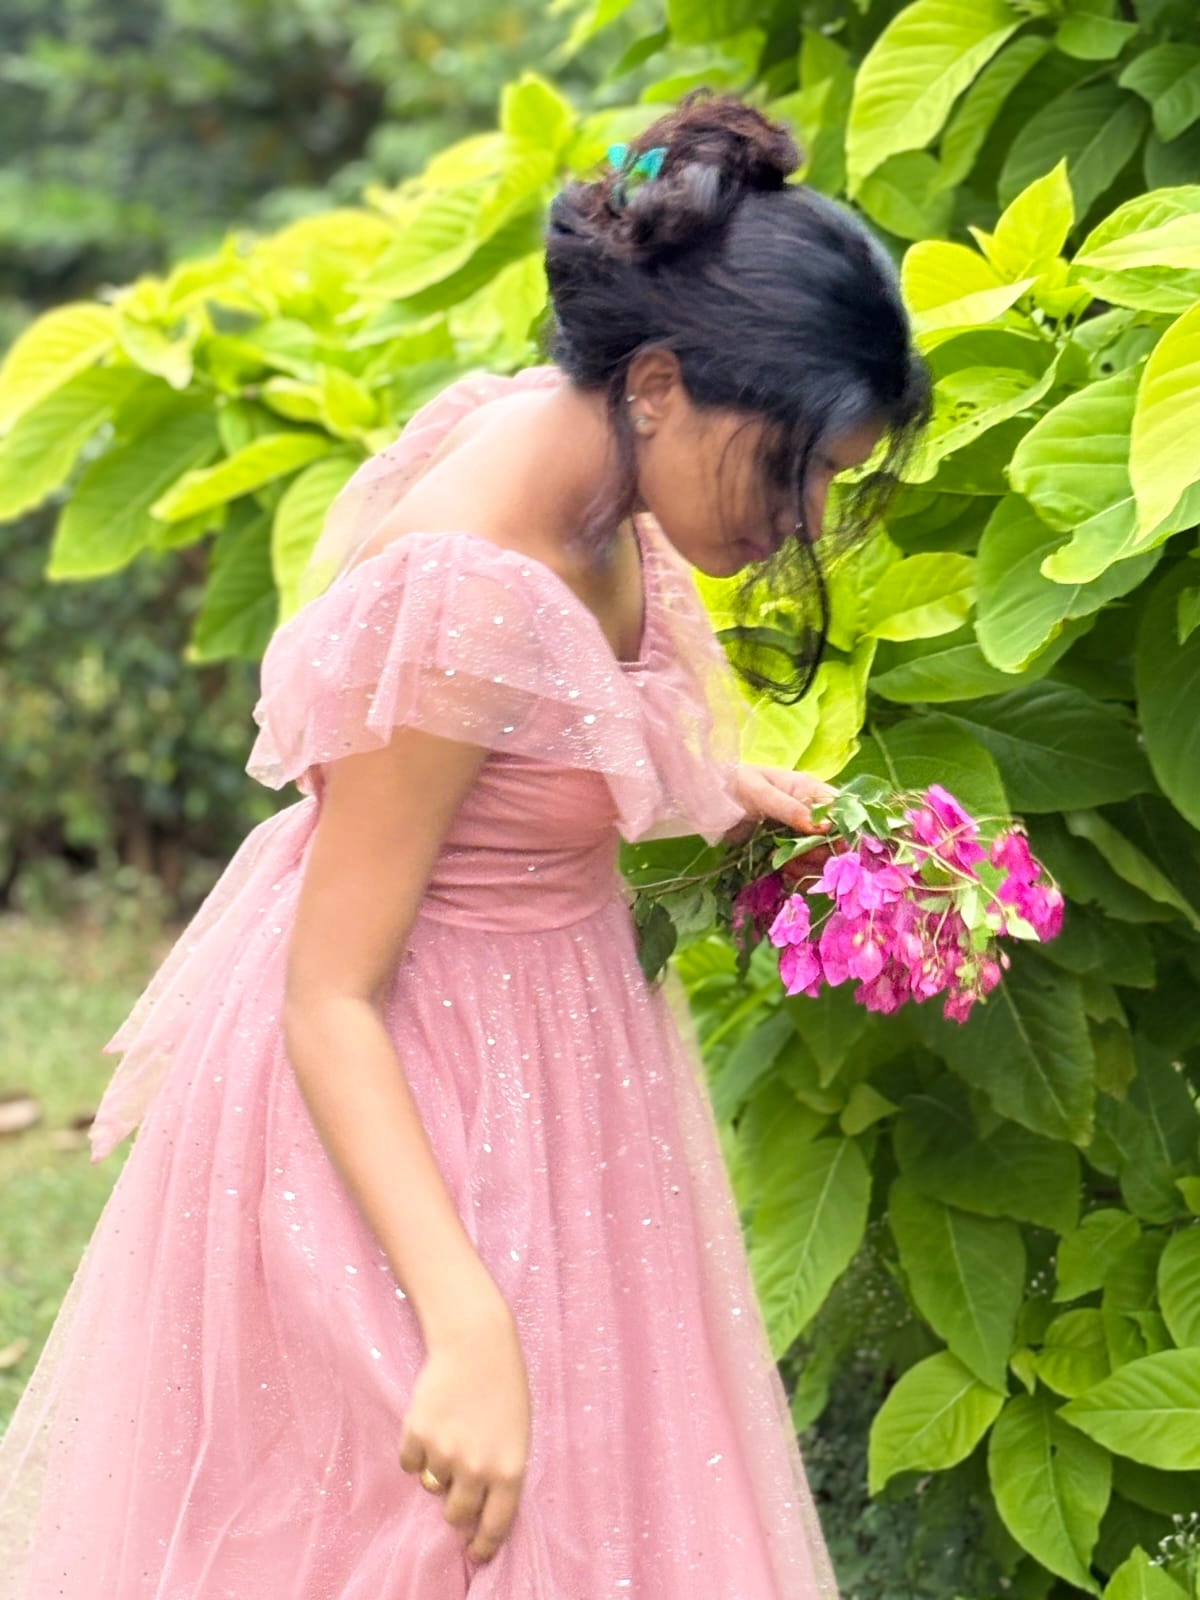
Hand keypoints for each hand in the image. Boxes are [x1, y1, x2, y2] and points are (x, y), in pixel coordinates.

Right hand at [398, 1298, 531, 1563]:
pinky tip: (431, 1420)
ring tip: (451, 1427)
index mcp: (509, 1470)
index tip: (475, 1553)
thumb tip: (474, 1510)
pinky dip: (416, 1449)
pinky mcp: (416, 1435)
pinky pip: (410, 1463)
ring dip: (437, 1466)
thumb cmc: (503, 1386)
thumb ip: (499, 1472)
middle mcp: (476, 1468)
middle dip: (455, 1503)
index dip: (483, 1545)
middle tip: (458, 1476)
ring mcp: (444, 1453)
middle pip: (456, 1514)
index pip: (495, 1526)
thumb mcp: (515, 1434)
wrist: (476, 1342)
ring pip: (431, 1484)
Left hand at [726, 763, 842, 885]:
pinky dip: (796, 872)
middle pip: (835, 840)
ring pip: (821, 857)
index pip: (843, 812)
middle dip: (822, 854)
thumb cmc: (734, 784)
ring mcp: (799, 833)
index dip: (843, 832)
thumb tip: (825, 827)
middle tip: (798, 858)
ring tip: (785, 864)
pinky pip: (803, 866)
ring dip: (807, 866)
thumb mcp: (761, 793)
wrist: (706, 797)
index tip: (831, 848)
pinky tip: (783, 871)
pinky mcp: (786, 849)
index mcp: (810, 790)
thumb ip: (791, 809)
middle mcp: (811, 812)